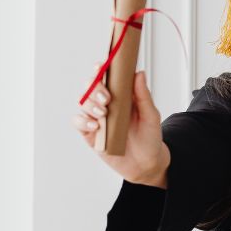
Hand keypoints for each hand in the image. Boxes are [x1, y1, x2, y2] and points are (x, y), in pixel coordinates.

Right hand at [73, 62, 170, 185]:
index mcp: (121, 95)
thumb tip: (139, 73)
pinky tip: (96, 126)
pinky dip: (83, 121)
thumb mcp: (151, 115)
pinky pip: (78, 123)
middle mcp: (106, 104)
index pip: (106, 77)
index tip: (101, 66)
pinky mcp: (90, 134)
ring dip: (90, 105)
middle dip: (95, 88)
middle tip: (107, 98)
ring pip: (83, 103)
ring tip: (103, 113)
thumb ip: (143, 95)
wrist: (146, 164)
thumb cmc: (150, 137)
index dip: (101, 69)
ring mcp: (97, 118)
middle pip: (91, 87)